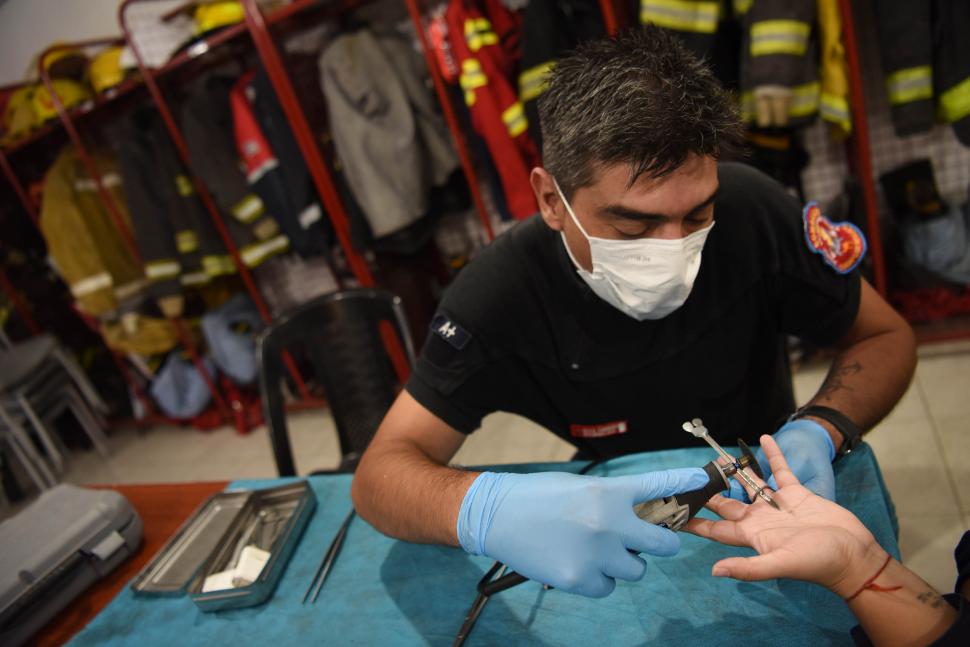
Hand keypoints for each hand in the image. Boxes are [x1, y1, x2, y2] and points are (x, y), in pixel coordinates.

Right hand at [456, 467, 708, 596]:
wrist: (496, 516)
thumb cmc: (538, 497)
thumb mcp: (580, 487)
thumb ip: (613, 501)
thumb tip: (642, 517)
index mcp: (608, 493)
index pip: (658, 487)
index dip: (684, 485)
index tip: (702, 482)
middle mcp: (608, 523)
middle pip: (662, 544)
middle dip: (662, 544)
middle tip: (651, 542)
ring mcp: (596, 554)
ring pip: (636, 570)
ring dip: (624, 563)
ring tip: (596, 550)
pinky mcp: (581, 579)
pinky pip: (608, 587)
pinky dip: (599, 580)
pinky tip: (579, 563)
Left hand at [687, 435, 886, 596]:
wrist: (854, 554)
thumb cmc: (818, 563)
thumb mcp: (780, 564)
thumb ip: (748, 567)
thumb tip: (715, 572)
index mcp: (752, 535)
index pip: (715, 529)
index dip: (695, 522)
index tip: (673, 514)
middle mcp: (761, 520)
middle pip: (727, 503)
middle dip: (709, 492)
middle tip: (690, 477)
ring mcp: (778, 506)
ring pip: (750, 484)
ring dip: (735, 471)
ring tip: (717, 456)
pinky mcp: (797, 494)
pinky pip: (781, 470)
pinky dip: (772, 455)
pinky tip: (762, 438)